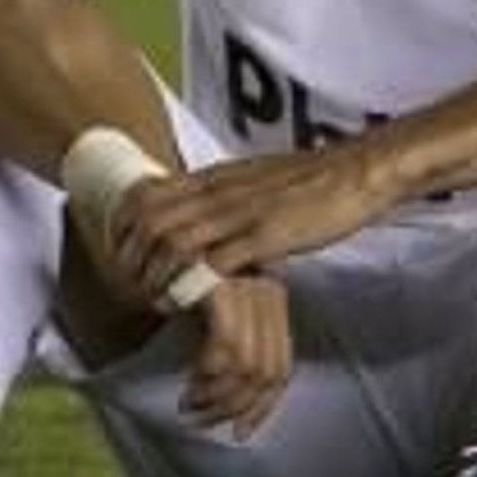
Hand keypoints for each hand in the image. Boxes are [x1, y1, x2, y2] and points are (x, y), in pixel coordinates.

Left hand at [113, 138, 394, 295]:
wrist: (356, 172)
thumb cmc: (310, 180)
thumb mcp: (253, 179)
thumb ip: (222, 193)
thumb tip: (197, 208)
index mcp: (214, 177)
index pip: (146, 193)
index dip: (123, 224)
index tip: (119, 250)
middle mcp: (218, 192)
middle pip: (149, 220)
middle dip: (130, 257)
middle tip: (128, 284)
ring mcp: (240, 215)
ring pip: (173, 243)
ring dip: (154, 276)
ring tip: (152, 300)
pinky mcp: (264, 237)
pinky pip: (213, 263)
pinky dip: (191, 285)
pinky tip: (186, 304)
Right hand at [179, 272, 292, 437]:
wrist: (146, 240)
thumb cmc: (176, 280)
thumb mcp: (210, 316)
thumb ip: (230, 350)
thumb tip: (235, 406)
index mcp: (273, 300)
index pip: (282, 368)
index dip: (262, 408)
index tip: (238, 432)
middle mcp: (268, 292)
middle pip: (269, 372)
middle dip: (235, 407)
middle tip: (202, 420)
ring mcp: (247, 288)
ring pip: (248, 366)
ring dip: (217, 397)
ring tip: (188, 404)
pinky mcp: (221, 288)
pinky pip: (226, 349)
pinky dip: (207, 376)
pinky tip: (187, 383)